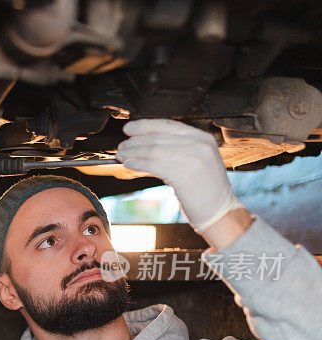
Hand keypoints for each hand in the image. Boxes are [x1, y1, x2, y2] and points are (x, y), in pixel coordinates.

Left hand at [115, 119, 244, 233]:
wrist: (221, 211)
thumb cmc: (207, 191)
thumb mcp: (197, 161)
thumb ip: (177, 150)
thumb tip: (146, 146)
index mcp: (203, 138)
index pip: (168, 125)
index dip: (145, 126)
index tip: (130, 129)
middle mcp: (200, 144)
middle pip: (158, 137)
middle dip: (135, 141)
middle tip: (122, 146)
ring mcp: (194, 158)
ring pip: (153, 150)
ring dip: (133, 152)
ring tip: (122, 156)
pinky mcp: (185, 173)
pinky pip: (153, 165)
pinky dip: (138, 164)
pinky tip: (129, 165)